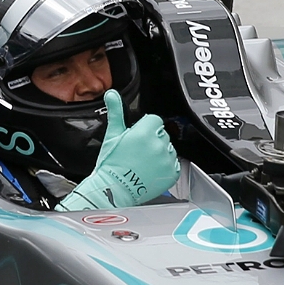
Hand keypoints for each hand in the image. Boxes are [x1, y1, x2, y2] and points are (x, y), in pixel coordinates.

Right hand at [56, 89, 179, 210]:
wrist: (114, 189)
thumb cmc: (111, 164)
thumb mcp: (112, 135)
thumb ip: (116, 112)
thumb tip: (111, 94)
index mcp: (144, 132)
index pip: (154, 119)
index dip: (144, 127)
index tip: (137, 137)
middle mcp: (158, 144)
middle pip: (161, 133)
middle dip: (152, 139)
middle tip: (137, 151)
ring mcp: (166, 159)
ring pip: (168, 147)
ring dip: (159, 152)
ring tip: (143, 162)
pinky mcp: (171, 173)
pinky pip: (173, 163)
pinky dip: (165, 166)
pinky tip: (150, 170)